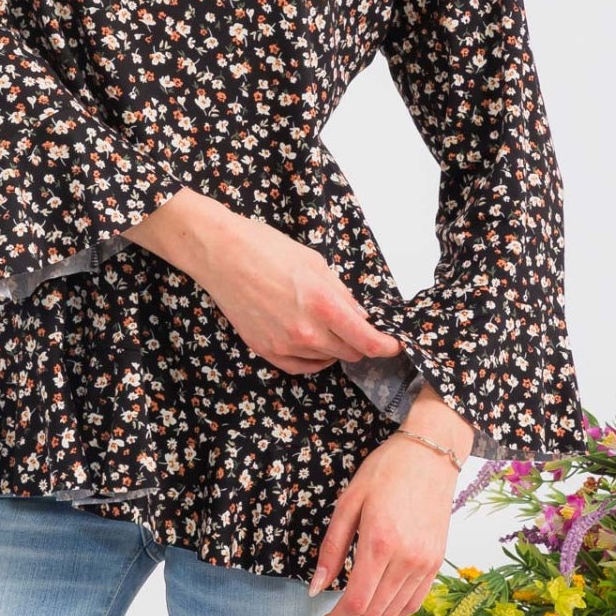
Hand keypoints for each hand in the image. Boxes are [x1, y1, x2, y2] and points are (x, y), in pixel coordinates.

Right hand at [195, 214, 402, 373]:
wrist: (221, 253)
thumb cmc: (266, 248)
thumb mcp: (315, 263)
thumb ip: (341, 295)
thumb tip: (360, 316)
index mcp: (323, 304)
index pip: (367, 340)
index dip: (386, 345)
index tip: (394, 345)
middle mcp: (306, 331)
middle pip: (350, 353)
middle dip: (359, 342)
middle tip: (355, 326)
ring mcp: (284, 344)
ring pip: (326, 358)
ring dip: (333, 346)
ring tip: (322, 321)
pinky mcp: (266, 350)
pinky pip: (301, 366)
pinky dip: (313, 358)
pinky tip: (311, 342)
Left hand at [304, 436, 455, 615]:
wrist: (430, 453)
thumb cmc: (385, 470)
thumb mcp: (349, 500)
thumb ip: (332, 548)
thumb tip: (315, 588)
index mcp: (379, 541)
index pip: (355, 602)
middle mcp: (406, 558)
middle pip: (373, 614)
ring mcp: (425, 563)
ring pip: (393, 613)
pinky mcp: (436, 562)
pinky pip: (413, 603)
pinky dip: (391, 614)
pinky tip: (374, 611)